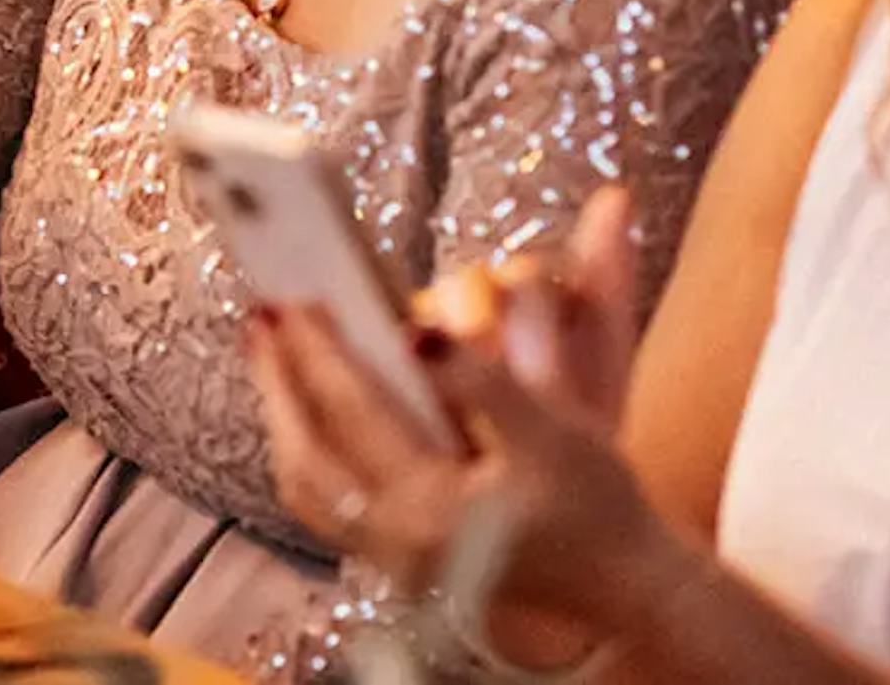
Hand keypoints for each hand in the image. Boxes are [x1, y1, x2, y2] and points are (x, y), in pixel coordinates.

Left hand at [247, 191, 659, 651]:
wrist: (625, 591)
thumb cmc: (598, 509)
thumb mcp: (555, 435)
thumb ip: (484, 382)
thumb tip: (419, 332)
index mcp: (431, 511)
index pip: (352, 415)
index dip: (320, 351)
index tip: (295, 297)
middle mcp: (396, 543)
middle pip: (306, 458)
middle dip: (278, 384)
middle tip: (263, 319)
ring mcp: (393, 562)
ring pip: (308, 488)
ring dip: (285, 420)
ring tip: (274, 360)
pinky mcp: (400, 566)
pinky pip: (329, 507)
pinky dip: (310, 454)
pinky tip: (311, 418)